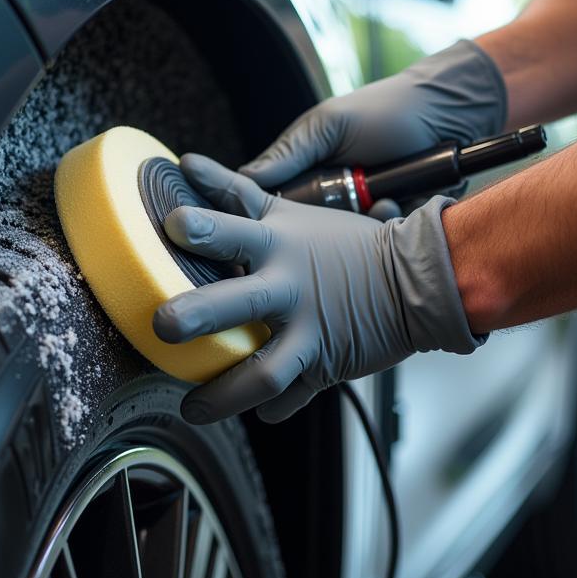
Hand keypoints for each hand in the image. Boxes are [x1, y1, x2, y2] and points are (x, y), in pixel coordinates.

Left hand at [153, 154, 484, 423]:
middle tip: (163, 325)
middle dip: (199, 314)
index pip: (235, 228)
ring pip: (264, 371)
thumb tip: (186, 164)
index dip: (204, 226)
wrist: (413, 280)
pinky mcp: (323, 365)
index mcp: (279, 243)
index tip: (173, 224)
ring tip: (192, 408)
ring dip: (224, 394)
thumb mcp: (290, 210)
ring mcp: (308, 330)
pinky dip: (271, 408)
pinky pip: (292, 395)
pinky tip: (254, 413)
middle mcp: (289, 287)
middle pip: (239, 301)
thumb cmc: (344, 244)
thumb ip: (234, 192)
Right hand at [240, 40, 506, 215]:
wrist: (445, 115)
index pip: (276, 207)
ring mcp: (361, 213)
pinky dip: (386, 224)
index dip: (275, 218)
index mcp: (307, 173)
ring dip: (360, 225)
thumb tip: (246, 177)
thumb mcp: (329, 124)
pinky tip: (395, 204)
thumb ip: (291, 151)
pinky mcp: (390, 223)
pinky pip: (379, 239)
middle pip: (309, 234)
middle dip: (324, 228)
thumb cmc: (384, 110)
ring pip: (345, 241)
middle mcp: (331, 198)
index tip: (275, 226)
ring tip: (380, 201)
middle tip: (340, 211)